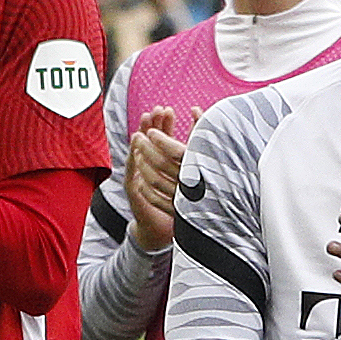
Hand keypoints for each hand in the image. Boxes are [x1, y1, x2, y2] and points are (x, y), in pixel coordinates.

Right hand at [121, 103, 189, 252]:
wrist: (164, 229)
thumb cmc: (180, 203)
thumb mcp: (190, 177)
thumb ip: (196, 156)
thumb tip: (209, 141)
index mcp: (163, 162)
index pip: (162, 137)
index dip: (164, 123)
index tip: (169, 110)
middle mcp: (149, 166)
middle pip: (149, 139)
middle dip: (153, 124)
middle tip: (157, 110)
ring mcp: (139, 175)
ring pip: (138, 150)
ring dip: (142, 134)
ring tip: (145, 121)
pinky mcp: (133, 188)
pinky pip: (131, 169)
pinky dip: (133, 155)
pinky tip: (135, 145)